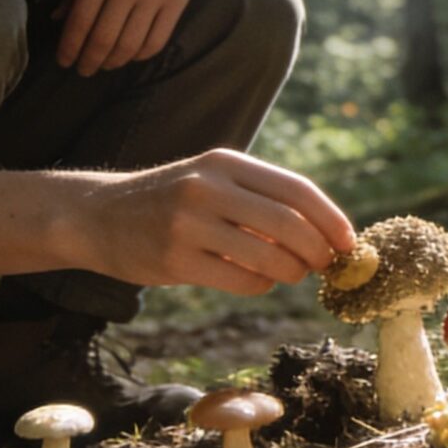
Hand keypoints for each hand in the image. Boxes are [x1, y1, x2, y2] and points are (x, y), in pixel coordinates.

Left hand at [57, 0, 213, 75]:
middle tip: (83, 70)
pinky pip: (155, 42)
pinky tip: (129, 55)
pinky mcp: (177, 1)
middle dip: (89, 61)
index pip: (80, 20)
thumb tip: (56, 19)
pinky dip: (139, 55)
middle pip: (103, 38)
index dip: (69, 47)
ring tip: (104, 64)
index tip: (64, 61)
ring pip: (129, 45)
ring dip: (113, 62)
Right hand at [71, 150, 355, 296]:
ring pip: (269, 257)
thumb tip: (325, 234)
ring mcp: (189, 223)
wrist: (98, 215)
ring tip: (291, 273)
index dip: (331, 219)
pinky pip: (241, 281)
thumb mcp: (212, 181)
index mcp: (225, 162)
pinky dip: (261, 285)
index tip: (348, 242)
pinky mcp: (175, 260)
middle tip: (325, 266)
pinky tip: (256, 280)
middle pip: (289, 224)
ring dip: (292, 272)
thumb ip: (260, 199)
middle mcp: (208, 187)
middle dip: (318, 251)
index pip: (296, 190)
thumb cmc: (170, 200)